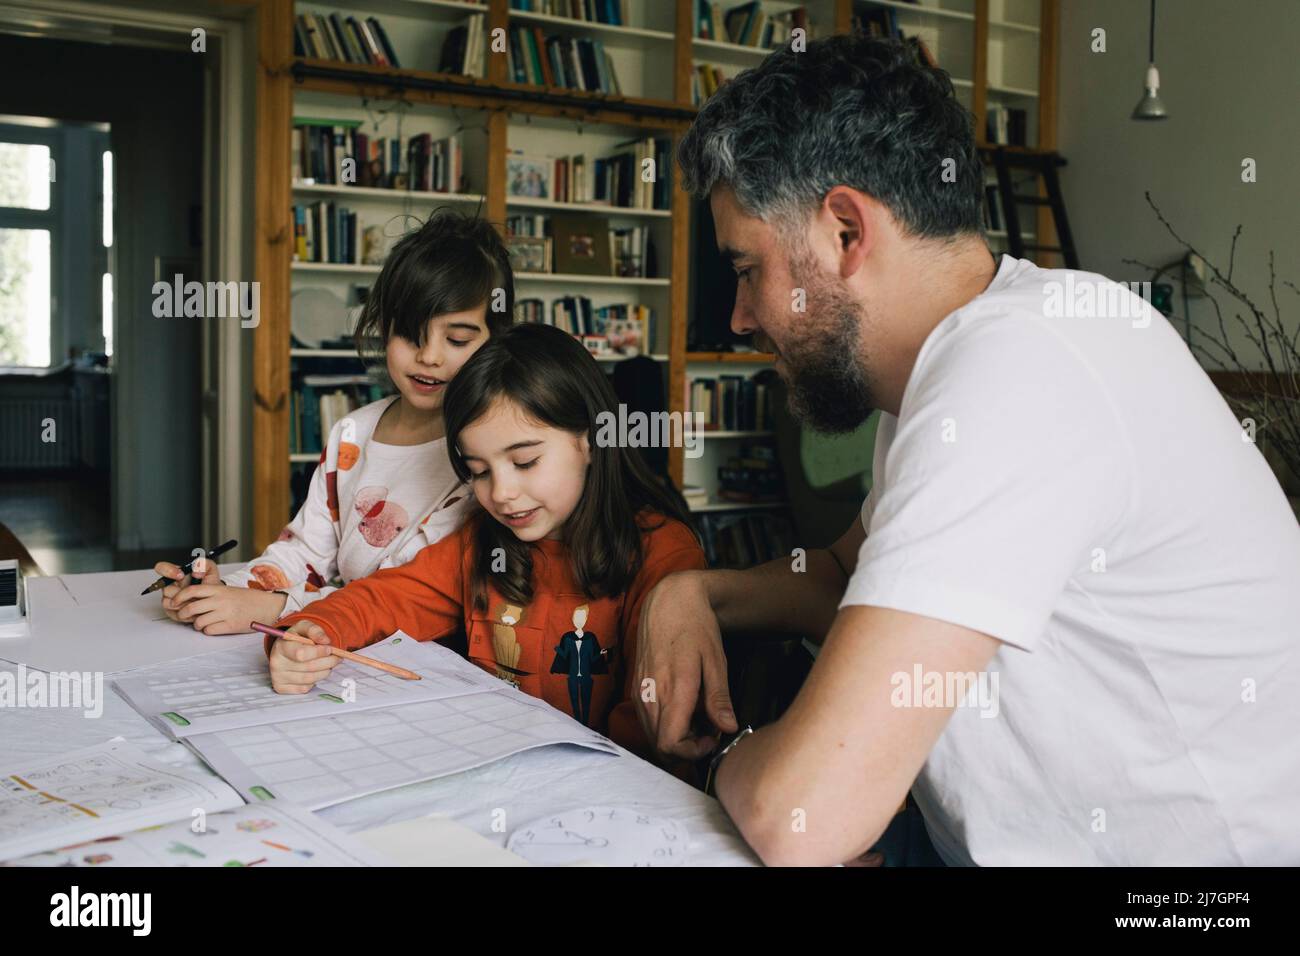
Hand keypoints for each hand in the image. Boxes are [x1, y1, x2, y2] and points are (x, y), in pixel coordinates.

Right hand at [158, 559, 219, 623]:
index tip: (181, 575)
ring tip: (195, 600)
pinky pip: (173, 613)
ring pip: (168, 602)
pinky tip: (193, 608)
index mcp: (176, 574)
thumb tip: (196, 571)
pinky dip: (184, 612)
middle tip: (194, 593)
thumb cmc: (209, 585)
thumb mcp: (210, 570)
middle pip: (166, 589)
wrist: (213, 601)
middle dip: (181, 592)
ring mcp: (170, 599)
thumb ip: (203, 564)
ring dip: (184, 603)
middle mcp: (170, 586)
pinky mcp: (171, 611)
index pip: (162, 568)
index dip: (168, 571)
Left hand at [161, 567, 287, 634]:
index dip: (179, 597)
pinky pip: (209, 631)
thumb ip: (211, 595)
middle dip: (183, 614)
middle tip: (184, 616)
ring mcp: (225, 613)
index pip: (192, 591)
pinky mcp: (230, 626)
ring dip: (197, 625)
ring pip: (198, 622)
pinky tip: (214, 627)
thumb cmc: (248, 599)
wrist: (268, 606)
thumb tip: (189, 602)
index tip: (174, 602)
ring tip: (203, 623)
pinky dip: (208, 630)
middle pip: (191, 608)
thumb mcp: (228, 591)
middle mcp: (220, 600)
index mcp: (219, 589)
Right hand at [269, 620, 339, 693]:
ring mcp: (278, 677)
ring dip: (324, 672)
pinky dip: (314, 681)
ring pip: (309, 679)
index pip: (302, 654)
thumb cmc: (295, 638)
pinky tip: (314, 672)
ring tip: (328, 664)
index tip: (329, 649)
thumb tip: (325, 641)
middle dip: (328, 662)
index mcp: (281, 646)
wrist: (283, 649)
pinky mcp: (281, 688)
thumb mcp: (304, 627)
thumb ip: (315, 630)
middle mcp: (277, 663)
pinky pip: (305, 688)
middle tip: (336, 657)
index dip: (319, 652)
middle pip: (309, 667)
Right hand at [635, 571, 738, 760]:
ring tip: (699, 717)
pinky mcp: (636, 688)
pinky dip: (665, 724)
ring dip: (675, 737)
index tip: (712, 739)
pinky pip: (647, 720)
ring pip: (652, 736)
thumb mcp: (715, 661)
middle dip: (686, 748)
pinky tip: (684, 708)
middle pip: (660, 747)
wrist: (669, 601)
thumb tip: (728, 728)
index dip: (692, 753)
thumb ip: (718, 698)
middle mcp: (650, 695)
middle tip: (709, 730)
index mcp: (673, 690)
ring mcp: (640, 692)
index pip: (670, 745)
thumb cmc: (695, 627)